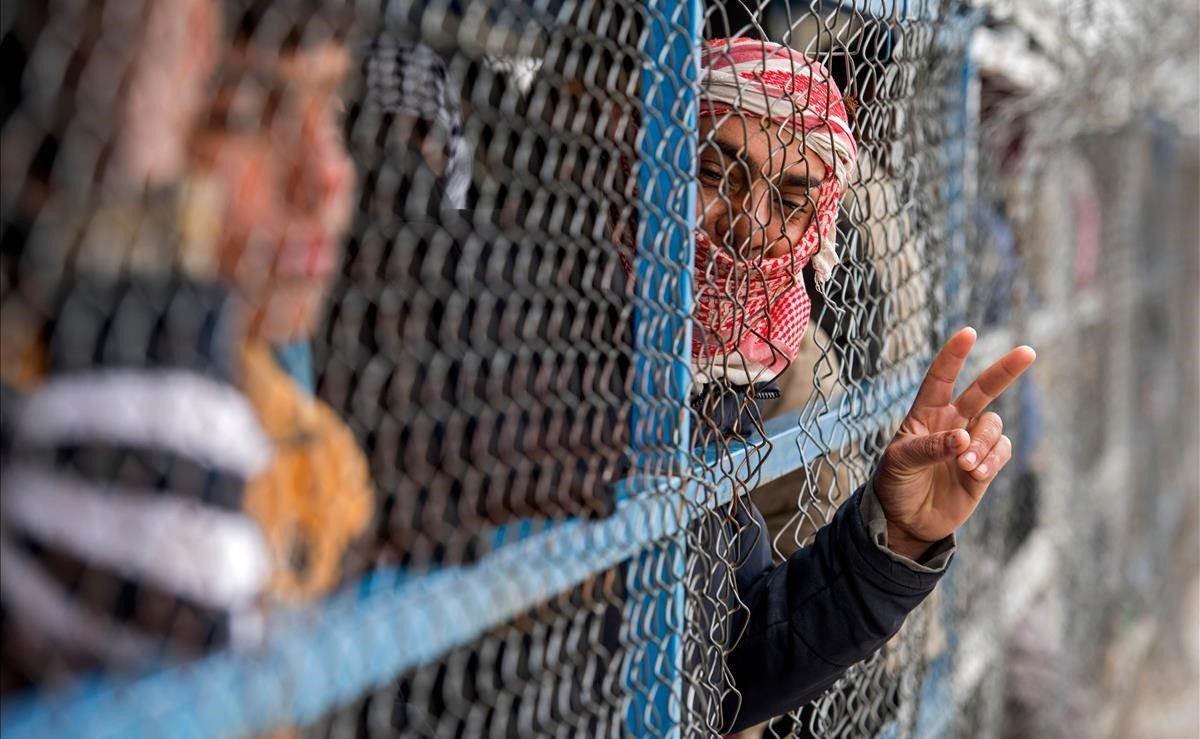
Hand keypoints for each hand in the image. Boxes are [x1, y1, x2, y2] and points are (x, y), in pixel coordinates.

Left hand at [874, 327, 1036, 559]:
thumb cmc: (895, 484)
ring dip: (984, 442)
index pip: (940, 379)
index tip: (968, 334)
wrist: (906, 521)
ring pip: (993, 426)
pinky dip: (992, 459)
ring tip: (965, 464)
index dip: (953, 356)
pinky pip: (1001, 451)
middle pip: (982, 390)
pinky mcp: (984, 466)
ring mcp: (970, 444)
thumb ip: (929, 448)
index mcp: (926, 414)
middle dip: (1004, 371)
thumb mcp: (901, 462)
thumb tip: (962, 438)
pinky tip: (976, 473)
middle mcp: (952, 423)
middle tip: (1027, 352)